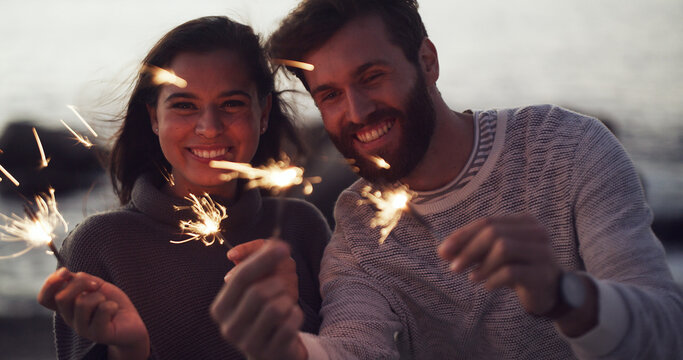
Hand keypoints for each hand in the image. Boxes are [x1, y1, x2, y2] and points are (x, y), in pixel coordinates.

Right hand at [38, 268, 149, 359]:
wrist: (132, 321)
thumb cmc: (111, 302)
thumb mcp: (95, 286)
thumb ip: (80, 280)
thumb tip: (66, 274)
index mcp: (67, 307)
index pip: (44, 298)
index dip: (50, 283)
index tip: (66, 272)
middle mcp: (70, 319)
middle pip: (62, 297)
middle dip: (81, 284)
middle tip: (96, 286)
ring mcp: (82, 329)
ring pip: (82, 303)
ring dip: (100, 297)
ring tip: (107, 303)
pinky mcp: (98, 334)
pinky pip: (102, 310)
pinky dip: (112, 305)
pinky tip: (114, 312)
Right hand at [211, 241, 306, 359]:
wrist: (273, 350)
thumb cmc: (264, 311)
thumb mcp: (257, 285)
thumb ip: (257, 260)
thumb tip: (266, 244)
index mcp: (221, 308)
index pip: (240, 277)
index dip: (262, 259)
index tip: (284, 246)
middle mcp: (229, 328)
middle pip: (258, 292)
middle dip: (278, 284)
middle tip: (283, 287)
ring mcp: (248, 344)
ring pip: (275, 308)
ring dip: (287, 301)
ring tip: (285, 305)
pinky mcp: (270, 354)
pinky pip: (290, 324)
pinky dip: (296, 315)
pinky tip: (290, 319)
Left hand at [438, 215, 560, 314]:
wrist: (551, 292)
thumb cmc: (519, 268)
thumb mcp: (494, 256)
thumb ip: (472, 250)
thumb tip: (442, 251)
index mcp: (524, 222)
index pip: (487, 222)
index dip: (462, 235)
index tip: (443, 251)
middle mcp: (536, 232)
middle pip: (494, 233)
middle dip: (469, 250)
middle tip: (454, 268)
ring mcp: (542, 252)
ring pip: (503, 248)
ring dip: (482, 265)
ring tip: (473, 278)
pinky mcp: (542, 273)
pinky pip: (511, 272)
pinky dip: (494, 279)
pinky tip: (488, 286)